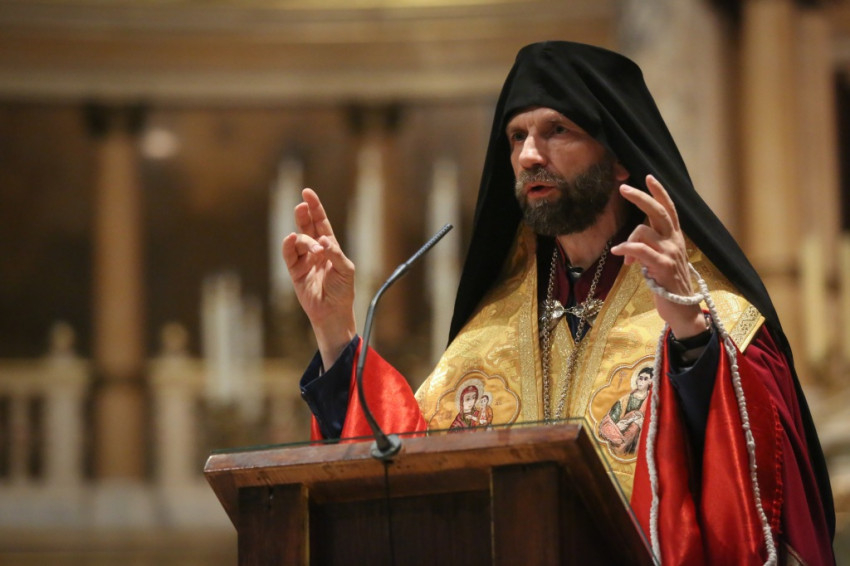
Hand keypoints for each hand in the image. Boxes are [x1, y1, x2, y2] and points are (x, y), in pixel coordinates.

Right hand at [282, 188, 355, 368]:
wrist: (333, 312)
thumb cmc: (343, 290)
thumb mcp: (346, 270)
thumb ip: (335, 253)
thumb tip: (323, 240)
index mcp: (330, 246)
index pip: (321, 222)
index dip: (315, 208)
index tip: (308, 193)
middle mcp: (315, 250)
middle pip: (307, 227)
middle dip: (304, 214)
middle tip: (302, 205)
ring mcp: (304, 260)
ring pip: (299, 241)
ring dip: (303, 238)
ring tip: (311, 242)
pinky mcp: (295, 271)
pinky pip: (289, 255)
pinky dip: (289, 246)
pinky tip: (291, 239)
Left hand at [610, 175, 706, 338]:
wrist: (683, 308)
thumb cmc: (668, 283)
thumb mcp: (660, 259)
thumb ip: (649, 246)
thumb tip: (631, 243)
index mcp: (674, 237)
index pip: (669, 209)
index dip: (660, 192)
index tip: (649, 176)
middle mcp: (674, 240)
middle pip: (658, 211)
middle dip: (640, 197)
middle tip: (623, 188)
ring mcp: (670, 252)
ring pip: (643, 230)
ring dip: (628, 241)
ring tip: (625, 257)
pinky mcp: (663, 266)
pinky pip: (641, 249)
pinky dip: (626, 249)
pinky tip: (618, 253)